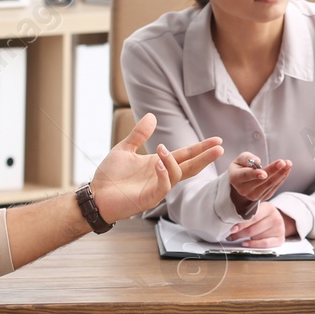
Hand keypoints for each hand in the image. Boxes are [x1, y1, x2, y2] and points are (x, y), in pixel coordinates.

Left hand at [91, 114, 223, 223]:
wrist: (95, 195)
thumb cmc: (110, 176)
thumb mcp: (125, 149)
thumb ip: (139, 134)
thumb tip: (152, 116)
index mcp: (159, 164)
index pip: (186, 155)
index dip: (201, 148)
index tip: (217, 140)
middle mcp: (162, 176)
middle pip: (190, 166)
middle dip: (205, 157)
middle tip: (219, 147)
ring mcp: (157, 188)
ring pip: (177, 175)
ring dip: (173, 161)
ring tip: (162, 149)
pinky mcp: (149, 198)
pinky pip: (163, 187)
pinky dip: (163, 175)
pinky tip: (159, 164)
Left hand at [226, 201, 296, 247]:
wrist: (276, 219)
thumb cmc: (263, 215)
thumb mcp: (256, 210)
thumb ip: (246, 214)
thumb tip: (231, 223)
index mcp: (268, 208)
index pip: (253, 217)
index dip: (241, 224)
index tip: (232, 229)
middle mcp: (275, 218)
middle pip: (252, 229)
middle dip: (239, 233)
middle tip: (231, 235)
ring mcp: (279, 229)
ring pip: (256, 237)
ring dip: (245, 238)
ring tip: (238, 237)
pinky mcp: (280, 239)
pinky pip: (264, 244)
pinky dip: (253, 244)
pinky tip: (246, 243)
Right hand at [228, 152, 290, 211]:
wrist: (242, 181)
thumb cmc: (241, 166)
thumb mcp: (240, 159)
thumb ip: (247, 158)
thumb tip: (257, 161)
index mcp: (235, 178)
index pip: (246, 175)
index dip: (255, 174)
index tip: (264, 173)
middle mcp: (244, 189)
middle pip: (261, 180)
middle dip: (273, 170)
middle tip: (283, 162)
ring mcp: (253, 195)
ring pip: (270, 184)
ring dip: (281, 174)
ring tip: (288, 164)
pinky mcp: (263, 197)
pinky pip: (274, 187)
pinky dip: (282, 178)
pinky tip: (286, 170)